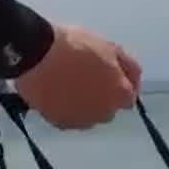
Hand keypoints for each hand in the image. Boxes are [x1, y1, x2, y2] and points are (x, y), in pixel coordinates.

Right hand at [14, 23, 140, 129]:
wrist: (34, 51)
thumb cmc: (74, 45)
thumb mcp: (110, 47)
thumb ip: (128, 66)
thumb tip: (134, 79)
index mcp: (120, 94)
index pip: (128, 97)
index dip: (118, 85)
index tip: (107, 76)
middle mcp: (105, 113)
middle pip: (108, 109)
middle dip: (101, 97)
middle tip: (84, 78)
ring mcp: (82, 120)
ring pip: (87, 116)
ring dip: (83, 105)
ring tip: (67, 85)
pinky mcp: (58, 123)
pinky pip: (66, 119)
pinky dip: (64, 109)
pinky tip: (55, 94)